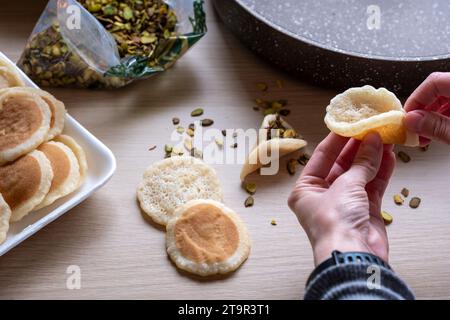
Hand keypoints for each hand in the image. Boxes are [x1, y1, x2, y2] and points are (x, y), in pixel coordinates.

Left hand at [288, 132, 394, 265]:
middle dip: (357, 146)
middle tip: (370, 127)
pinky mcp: (364, 211)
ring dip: (372, 156)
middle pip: (341, 164)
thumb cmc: (334, 223)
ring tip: (383, 137)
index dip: (336, 139)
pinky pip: (372, 185)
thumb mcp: (345, 185)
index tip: (349, 122)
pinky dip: (380, 171)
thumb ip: (361, 163)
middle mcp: (323, 195)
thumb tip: (372, 141)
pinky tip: (389, 155)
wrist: (352, 256)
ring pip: (359, 173)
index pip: (321, 157)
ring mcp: (344, 203)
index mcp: (305, 189)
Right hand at [405, 72, 449, 145]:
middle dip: (423, 110)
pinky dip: (446, 117)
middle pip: (439, 89)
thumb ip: (437, 126)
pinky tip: (441, 131)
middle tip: (415, 129)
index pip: (434, 82)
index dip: (416, 98)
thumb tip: (411, 120)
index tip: (407, 118)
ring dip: (434, 116)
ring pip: (447, 98)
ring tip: (427, 135)